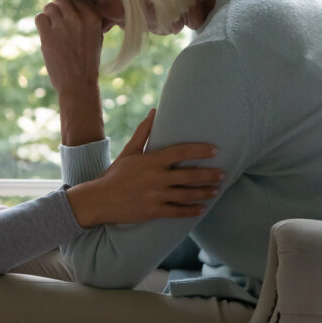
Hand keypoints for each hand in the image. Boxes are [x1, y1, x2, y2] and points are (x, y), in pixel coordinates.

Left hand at [35, 0, 105, 145]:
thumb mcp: (97, 37)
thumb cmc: (88, 62)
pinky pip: (39, 18)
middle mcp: (78, 19)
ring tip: (53, 27)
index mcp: (93, 18)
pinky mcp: (48, 36)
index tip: (70, 16)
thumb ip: (87, 19)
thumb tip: (74, 4)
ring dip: (48, 14)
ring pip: (49, 7)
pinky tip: (46, 33)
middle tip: (58, 20)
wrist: (78, 84)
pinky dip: (41, 23)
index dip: (71, 6)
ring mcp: (62, 27)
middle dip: (58, 7)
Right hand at [66, 110, 224, 227]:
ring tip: (216, 190)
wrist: (98, 200)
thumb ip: (144, 132)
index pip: (180, 152)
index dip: (199, 150)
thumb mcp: (129, 152)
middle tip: (223, 174)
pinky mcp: (153, 211)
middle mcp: (155, 178)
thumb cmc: (115, 175)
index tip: (215, 150)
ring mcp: (155, 196)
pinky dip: (191, 210)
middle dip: (208, 175)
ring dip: (204, 193)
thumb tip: (155, 111)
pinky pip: (177, 211)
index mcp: (151, 161)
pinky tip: (201, 209)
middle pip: (189, 175)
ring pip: (186, 194)